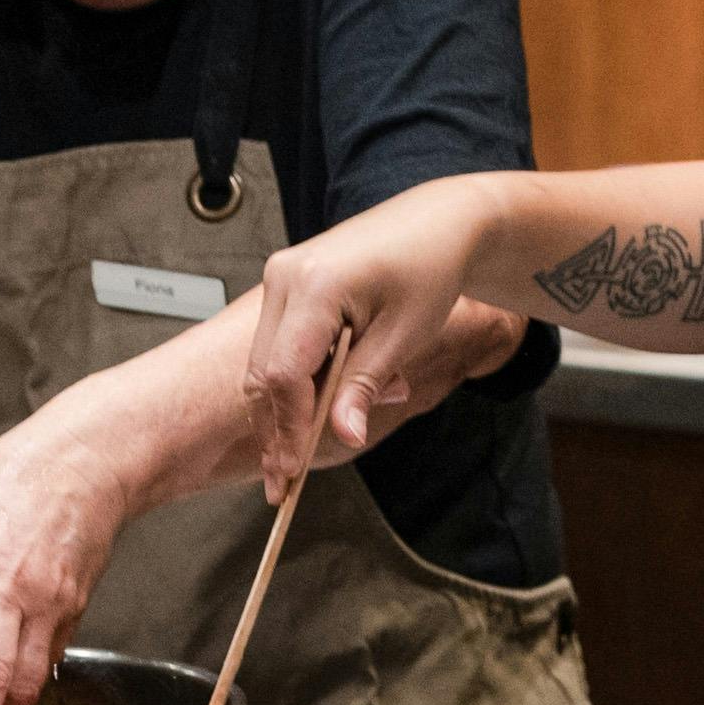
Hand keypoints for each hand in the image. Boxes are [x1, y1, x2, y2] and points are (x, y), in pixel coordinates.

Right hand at [242, 180, 501, 494]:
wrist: (439, 222)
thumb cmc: (430, 270)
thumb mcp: (404, 336)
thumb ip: (364, 386)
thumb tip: (343, 436)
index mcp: (314, 285)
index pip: (285, 372)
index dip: (288, 427)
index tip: (292, 470)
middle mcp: (285, 276)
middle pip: (264, 370)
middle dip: (274, 429)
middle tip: (282, 482)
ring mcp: (281, 276)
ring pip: (264, 361)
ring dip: (281, 409)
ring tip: (294, 458)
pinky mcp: (288, 283)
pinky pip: (277, 343)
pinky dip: (291, 382)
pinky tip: (308, 415)